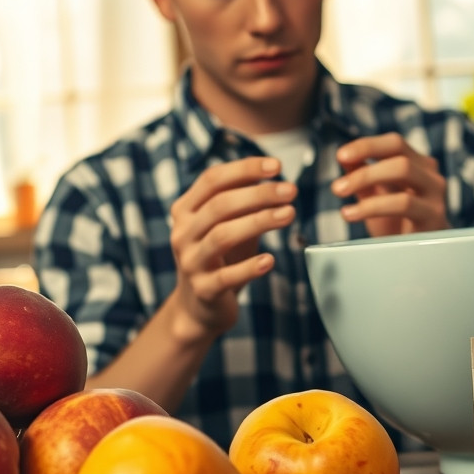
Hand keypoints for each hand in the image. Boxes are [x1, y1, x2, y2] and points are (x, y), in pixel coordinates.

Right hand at [167, 157, 296, 340]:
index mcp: (185, 210)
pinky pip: (227, 276)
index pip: (212, 180)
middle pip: (220, 205)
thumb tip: (274, 175)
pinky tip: (270, 260)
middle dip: (259, 194)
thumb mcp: (227, 224)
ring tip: (289, 214)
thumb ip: (243, 202)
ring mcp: (190, 262)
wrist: (198, 307)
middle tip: (290, 190)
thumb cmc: (219, 257)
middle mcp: (182, 233)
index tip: (277, 166)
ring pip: (223, 236)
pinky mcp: (203, 290)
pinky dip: (250, 267)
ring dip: (259, 221)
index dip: (245, 169)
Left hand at [333, 133, 448, 236]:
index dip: (367, 145)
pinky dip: (372, 206)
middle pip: (399, 155)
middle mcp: (429, 173)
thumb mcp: (374, 195)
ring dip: (365, 180)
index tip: (341, 155)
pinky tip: (352, 213)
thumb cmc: (396, 224)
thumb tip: (343, 156)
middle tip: (337, 186)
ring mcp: (435, 193)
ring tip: (341, 195)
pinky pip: (403, 203)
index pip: (394, 143)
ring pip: (403, 170)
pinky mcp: (434, 214)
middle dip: (364, 168)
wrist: (417, 256)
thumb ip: (360, 174)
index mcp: (416, 163)